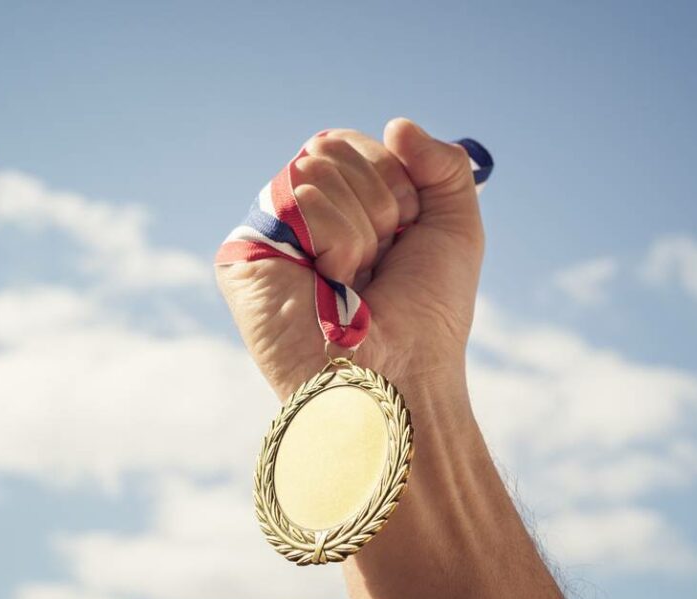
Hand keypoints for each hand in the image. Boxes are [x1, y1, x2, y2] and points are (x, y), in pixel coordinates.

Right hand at [216, 119, 484, 401]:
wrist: (403, 374)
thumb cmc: (426, 318)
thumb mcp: (456, 228)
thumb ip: (443, 166)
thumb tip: (395, 125)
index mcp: (337, 208)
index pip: (351, 143)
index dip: (392, 180)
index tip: (403, 235)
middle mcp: (296, 219)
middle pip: (330, 147)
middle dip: (377, 202)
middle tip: (378, 265)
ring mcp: (266, 237)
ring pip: (315, 171)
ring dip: (359, 231)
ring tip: (353, 283)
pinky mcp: (240, 258)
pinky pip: (296, 201)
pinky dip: (334, 241)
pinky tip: (329, 286)